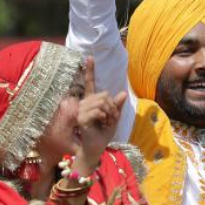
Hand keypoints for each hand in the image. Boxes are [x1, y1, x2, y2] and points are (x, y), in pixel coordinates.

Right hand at [73, 56, 126, 172]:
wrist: (96, 147)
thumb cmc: (104, 133)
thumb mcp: (114, 117)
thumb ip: (117, 105)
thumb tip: (123, 93)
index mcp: (91, 101)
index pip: (89, 83)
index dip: (90, 70)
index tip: (89, 57)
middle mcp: (84, 103)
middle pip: (104, 94)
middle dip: (113, 107)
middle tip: (111, 119)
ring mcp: (81, 110)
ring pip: (102, 102)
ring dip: (110, 113)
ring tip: (107, 122)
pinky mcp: (81, 117)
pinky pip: (99, 110)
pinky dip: (105, 117)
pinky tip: (103, 123)